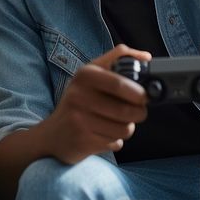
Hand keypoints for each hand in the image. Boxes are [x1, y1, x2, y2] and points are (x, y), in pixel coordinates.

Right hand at [39, 44, 148, 164]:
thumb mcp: (91, 74)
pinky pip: (116, 142)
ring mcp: (79, 120)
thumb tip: (146, 57)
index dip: (138, 92)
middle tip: (136, 112)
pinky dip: (115, 140)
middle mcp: (79, 96)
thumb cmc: (78, 101)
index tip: (143, 96)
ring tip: (115, 123)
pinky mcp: (83, 141)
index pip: (119, 84)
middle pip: (126, 110)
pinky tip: (103, 135)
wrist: (53, 134)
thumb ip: (118, 60)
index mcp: (84, 75)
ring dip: (126, 128)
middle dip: (139, 113)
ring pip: (124, 129)